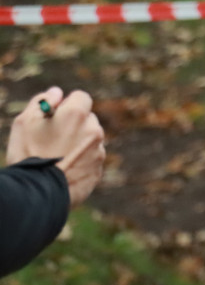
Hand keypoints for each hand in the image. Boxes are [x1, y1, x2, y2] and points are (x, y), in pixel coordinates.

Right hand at [7, 87, 105, 206]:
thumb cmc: (28, 154)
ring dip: (79, 142)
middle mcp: (94, 130)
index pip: (81, 97)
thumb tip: (56, 93)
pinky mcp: (99, 170)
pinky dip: (81, 160)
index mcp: (77, 115)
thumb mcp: (25, 122)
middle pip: (88, 119)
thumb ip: (41, 102)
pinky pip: (91, 158)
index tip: (57, 114)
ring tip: (57, 155)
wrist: (39, 192)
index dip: (68, 104)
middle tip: (54, 137)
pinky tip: (64, 167)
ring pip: (91, 139)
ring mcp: (99, 151)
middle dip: (74, 124)